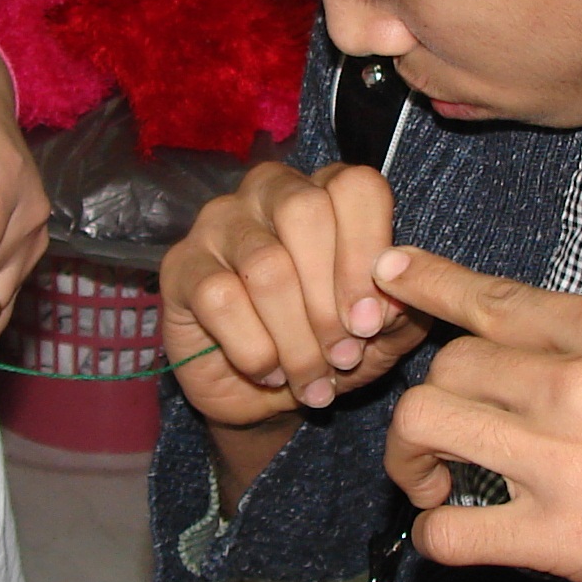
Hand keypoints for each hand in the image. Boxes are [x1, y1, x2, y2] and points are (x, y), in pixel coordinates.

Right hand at [159, 163, 427, 508]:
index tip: (371, 322)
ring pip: (266, 265)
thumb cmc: (326, 346)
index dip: (367, 253)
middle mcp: (268, 191)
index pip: (354, 187)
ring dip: (297, 338)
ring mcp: (218, 223)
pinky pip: (221, 299)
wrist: (262, 395)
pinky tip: (269, 371)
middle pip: (305, 213)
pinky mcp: (181, 265)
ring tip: (312, 378)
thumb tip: (390, 297)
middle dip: (330, 298)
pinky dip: (255, 349)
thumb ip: (401, 309)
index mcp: (325, 191)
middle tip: (344, 355)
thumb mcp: (380, 334)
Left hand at [373, 247, 581, 581]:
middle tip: (450, 439)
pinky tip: (457, 536)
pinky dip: (434, 535)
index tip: (388, 278)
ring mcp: (561, 457)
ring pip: (423, 426)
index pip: (490, 298)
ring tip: (435, 482)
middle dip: (438, 400)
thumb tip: (562, 340)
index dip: (427, 287)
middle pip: (446, 367)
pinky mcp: (559, 536)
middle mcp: (575, 379)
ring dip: (413, 459)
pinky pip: (447, 529)